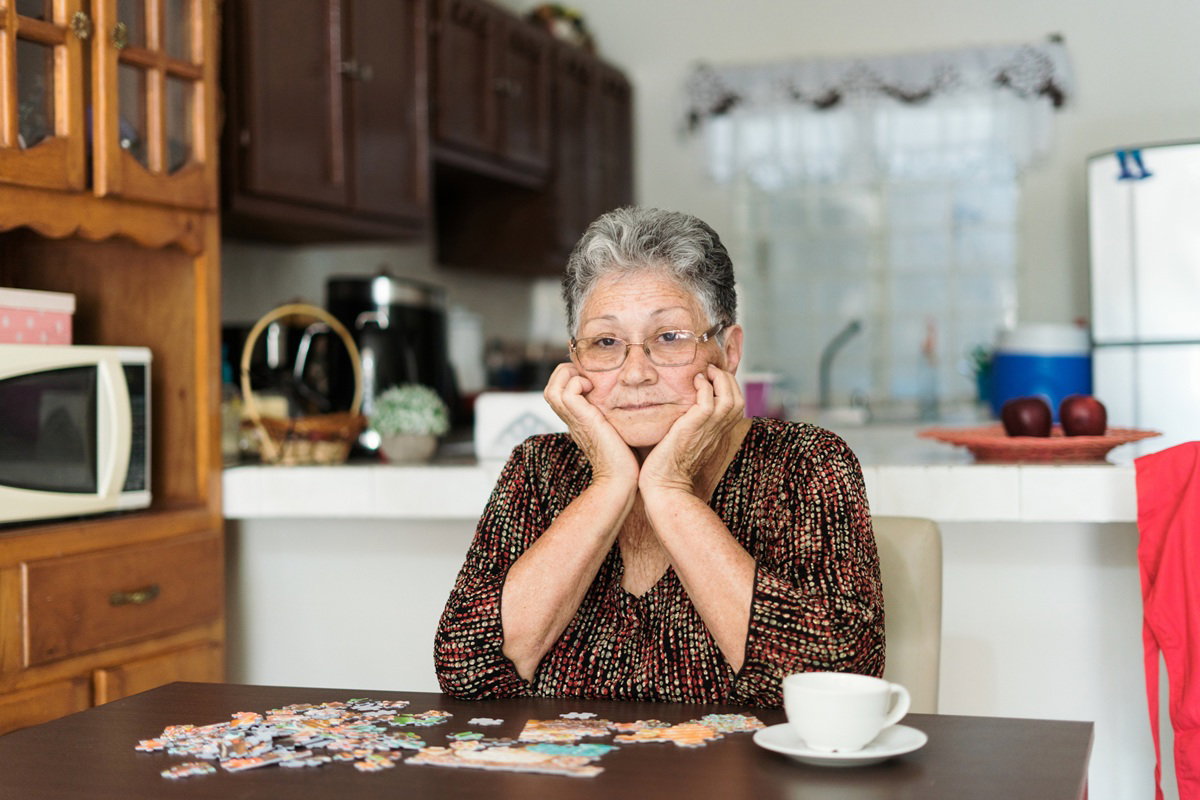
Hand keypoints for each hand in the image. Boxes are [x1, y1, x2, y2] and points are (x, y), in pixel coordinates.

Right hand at [543, 362, 638, 486]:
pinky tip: (594, 389)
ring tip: (588, 381)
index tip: (592, 378)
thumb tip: (634, 404)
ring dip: (568, 377)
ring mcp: (574, 420)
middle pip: (551, 388)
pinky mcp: (581, 419)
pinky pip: (568, 391)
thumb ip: (616, 417)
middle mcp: (571, 420)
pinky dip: (578, 383)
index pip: (560, 394)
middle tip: (588, 376)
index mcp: (578, 421)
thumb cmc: (626, 459)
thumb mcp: (617, 430)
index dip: (570, 379)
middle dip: (566, 374)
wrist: (620, 478)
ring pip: (552, 388)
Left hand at [639, 365, 744, 495]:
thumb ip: (690, 426)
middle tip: (712, 370)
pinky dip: (705, 387)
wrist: (664, 485)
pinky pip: (708, 402)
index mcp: (717, 434)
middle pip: (738, 399)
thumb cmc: (668, 466)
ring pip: (730, 398)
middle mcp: (717, 431)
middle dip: (728, 379)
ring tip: (706, 372)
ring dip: (720, 379)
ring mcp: (708, 430)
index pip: (736, 406)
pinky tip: (695, 381)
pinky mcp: (693, 428)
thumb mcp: (685, 441)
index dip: (731, 387)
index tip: (716, 377)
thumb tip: (681, 410)